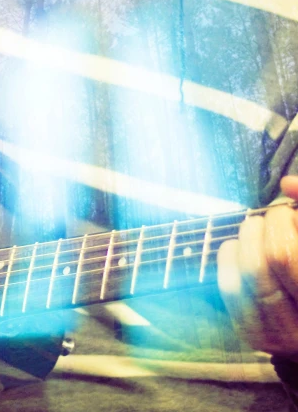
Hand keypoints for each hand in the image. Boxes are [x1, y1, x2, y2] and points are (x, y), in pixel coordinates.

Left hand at [218, 176, 297, 355]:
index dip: (284, 220)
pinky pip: (229, 288)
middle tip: (269, 218)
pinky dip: (229, 257)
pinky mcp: (256, 335)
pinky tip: (239, 248)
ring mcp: (284, 334)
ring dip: (247, 239)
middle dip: (268, 226)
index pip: (288, 254)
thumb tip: (287, 184)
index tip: (285, 211)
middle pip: (277, 258)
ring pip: (251, 274)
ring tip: (255, 230)